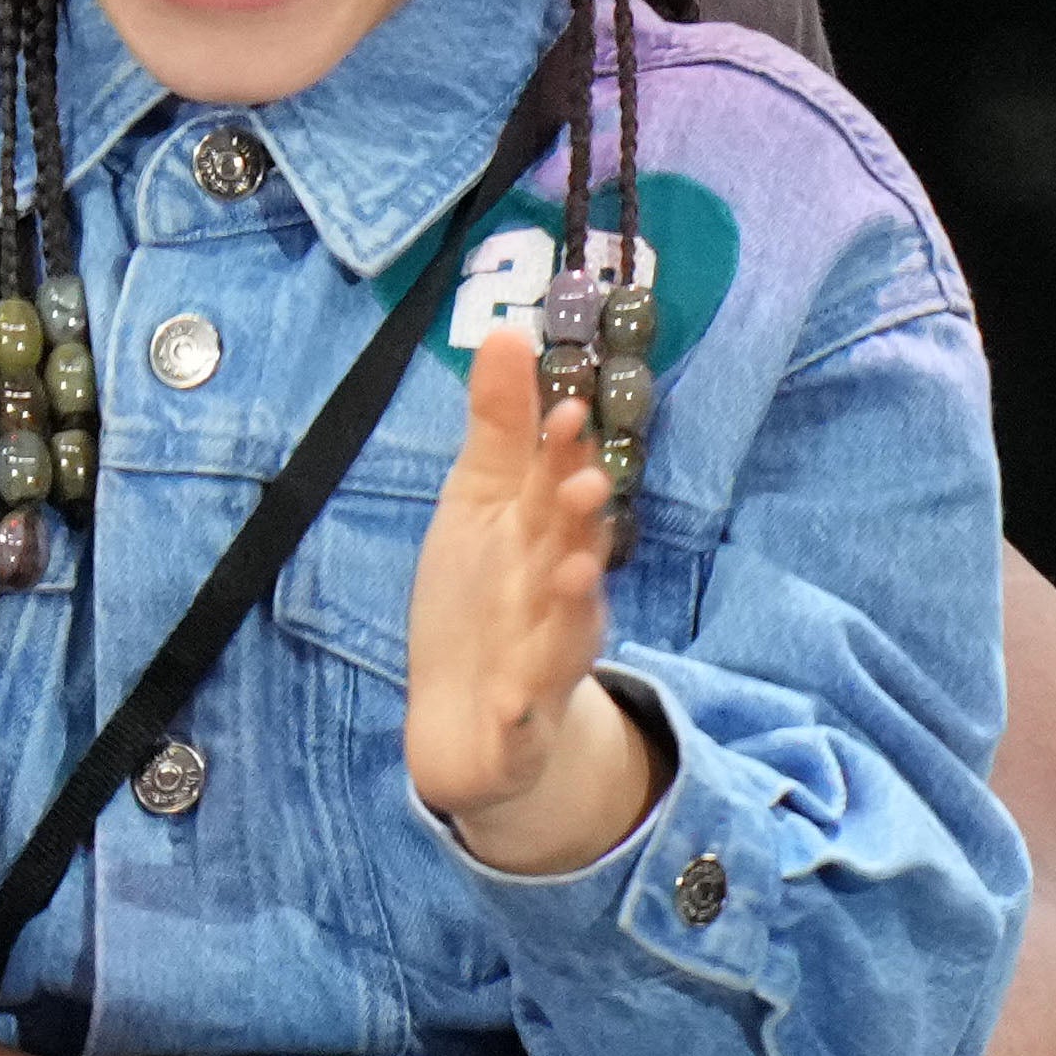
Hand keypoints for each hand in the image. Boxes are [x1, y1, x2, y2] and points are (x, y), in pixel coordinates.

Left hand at [407, 330, 663, 873]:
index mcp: (545, 537)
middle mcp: (557, 595)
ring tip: (573, 576)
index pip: (555, 488)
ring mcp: (544, 661)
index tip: (566, 410)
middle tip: (585, 485)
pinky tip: (511, 704)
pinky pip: (523, 721)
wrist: (470, 717)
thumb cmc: (482, 595)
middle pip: (569, 550)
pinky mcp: (522, 724)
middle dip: (579, 521)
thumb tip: (508, 331)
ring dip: (571, 606)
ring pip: (564, 633)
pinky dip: (520, 712)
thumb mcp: (482, 503)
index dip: (562, 454)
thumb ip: (501, 426)